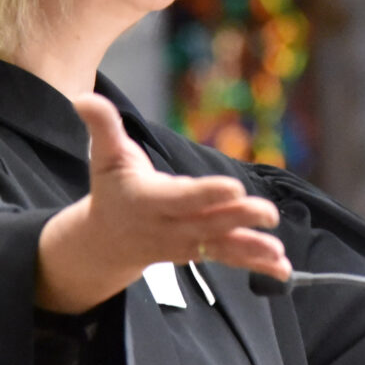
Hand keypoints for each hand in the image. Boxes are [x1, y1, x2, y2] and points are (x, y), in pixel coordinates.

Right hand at [35, 94, 291, 312]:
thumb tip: (83, 98)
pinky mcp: (200, 252)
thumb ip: (102, 127)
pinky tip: (281, 267)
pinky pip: (228, 259)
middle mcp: (167, 226)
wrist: (106, 240)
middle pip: (205, 224)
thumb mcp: (104, 156)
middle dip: (237, 219)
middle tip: (266, 213)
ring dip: (250, 250)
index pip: (178, 197)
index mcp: (146, 201)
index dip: (204, 193)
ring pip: (219, 247)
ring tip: (277, 253)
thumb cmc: (111, 189)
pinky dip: (255, 264)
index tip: (233, 186)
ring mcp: (185, 244)